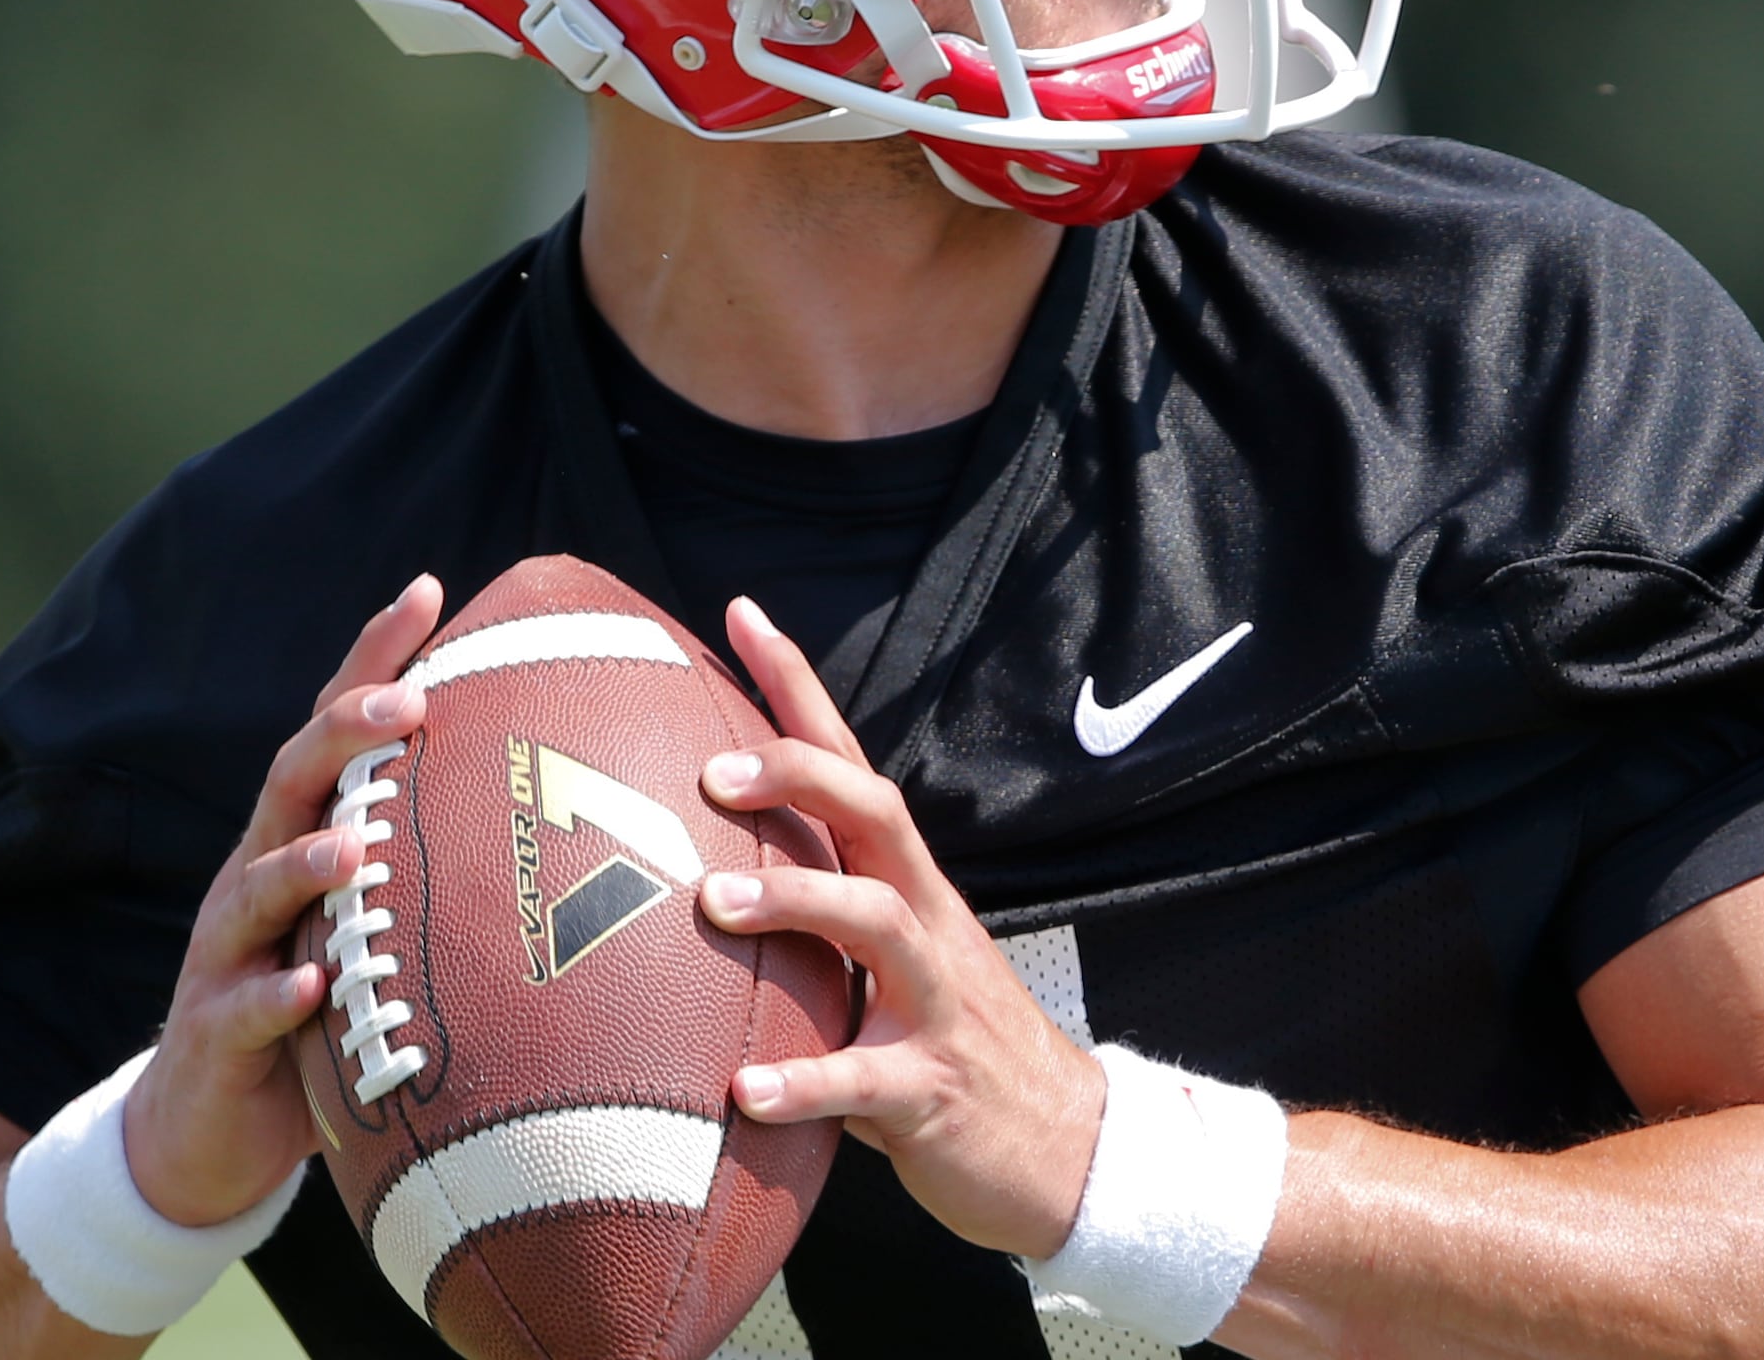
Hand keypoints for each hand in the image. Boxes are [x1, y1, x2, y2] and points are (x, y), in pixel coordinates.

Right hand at [119, 575, 444, 1226]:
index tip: (430, 590)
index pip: (338, 730)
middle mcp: (261, 876)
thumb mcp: (378, 933)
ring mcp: (230, 951)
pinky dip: (276, 997)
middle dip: (344, 732)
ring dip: (305, 863)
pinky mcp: (215, 1033)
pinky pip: (244, 1009)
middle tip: (406, 701)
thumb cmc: (317, 1017)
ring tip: (352, 846)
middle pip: (292, 779)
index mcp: (306, 838)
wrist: (206, 1135)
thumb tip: (572, 823)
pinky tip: (310, 989)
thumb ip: (438, 877)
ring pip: (258, 888)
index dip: (375, 658)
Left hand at [695, 597, 1109, 1259]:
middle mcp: (926, 925)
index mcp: (908, 889)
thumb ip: (814, 926)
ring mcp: (935, 1003)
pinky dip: (804, 1088)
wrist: (1067, 1149)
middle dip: (798, 778)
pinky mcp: (933, 1091)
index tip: (740, 614)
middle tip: (710, 773)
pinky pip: (865, 1083)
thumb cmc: (949, 1046)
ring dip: (796, 905)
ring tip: (713, 905)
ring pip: (876, 926)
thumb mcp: (888, 969)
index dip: (799, 690)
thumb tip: (696, 877)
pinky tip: (743, 1096)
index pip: (851, 769)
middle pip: (875, 818)